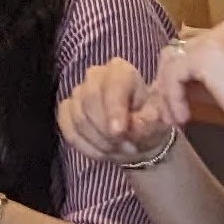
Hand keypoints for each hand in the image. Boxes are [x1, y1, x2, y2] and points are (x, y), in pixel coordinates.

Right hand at [61, 57, 180, 166]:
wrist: (134, 136)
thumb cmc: (148, 123)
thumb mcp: (157, 123)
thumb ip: (149, 121)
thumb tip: (138, 123)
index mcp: (121, 71)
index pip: (112, 85)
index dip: (114, 109)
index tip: (120, 132)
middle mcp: (95, 76)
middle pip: (90, 100)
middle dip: (106, 130)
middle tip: (125, 148)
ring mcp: (78, 92)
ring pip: (79, 118)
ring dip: (98, 141)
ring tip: (117, 150)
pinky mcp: (66, 111)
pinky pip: (68, 130)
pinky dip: (85, 146)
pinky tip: (101, 152)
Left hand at [157, 23, 223, 157]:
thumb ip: (207, 78)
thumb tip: (175, 85)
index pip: (194, 47)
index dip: (180, 76)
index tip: (178, 103)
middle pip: (179, 51)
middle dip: (170, 83)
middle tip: (170, 112)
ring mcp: (217, 39)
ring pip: (172, 63)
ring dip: (168, 93)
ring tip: (176, 118)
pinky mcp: (207, 56)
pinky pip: (173, 75)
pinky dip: (173, 98)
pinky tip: (185, 117)